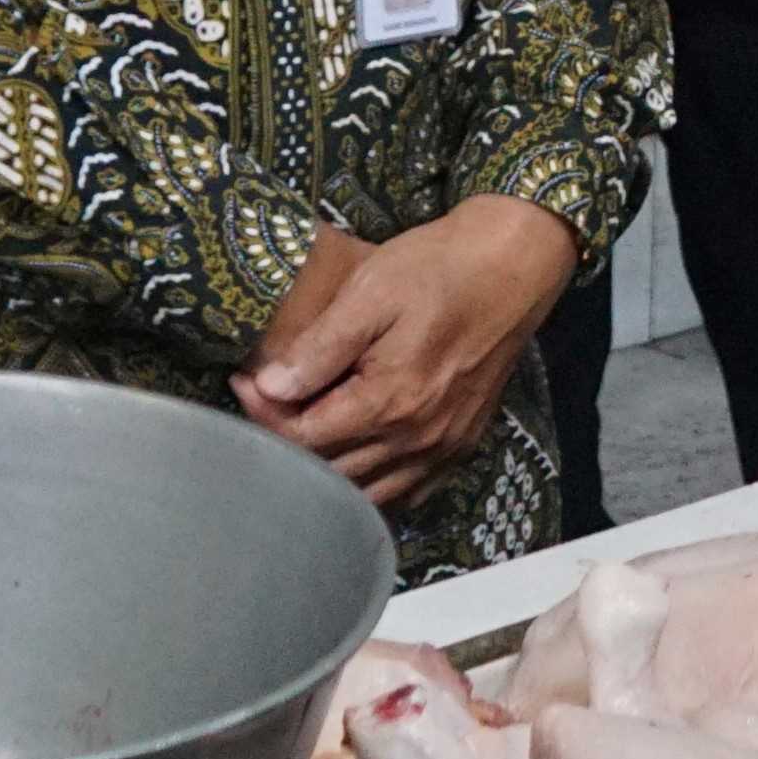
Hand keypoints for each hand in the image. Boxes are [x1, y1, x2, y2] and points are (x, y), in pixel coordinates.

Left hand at [234, 199, 579, 510]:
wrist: (512, 265)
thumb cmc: (438, 269)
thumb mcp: (370, 293)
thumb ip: (319, 349)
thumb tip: (268, 389)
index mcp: (389, 403)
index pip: (302, 439)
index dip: (263, 414)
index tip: (245, 380)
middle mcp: (417, 440)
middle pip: (329, 472)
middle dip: (288, 441)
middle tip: (268, 401)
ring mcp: (443, 448)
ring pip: (366, 493)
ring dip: (326, 472)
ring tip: (304, 429)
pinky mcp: (461, 445)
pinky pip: (406, 492)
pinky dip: (373, 487)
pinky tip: (354, 459)